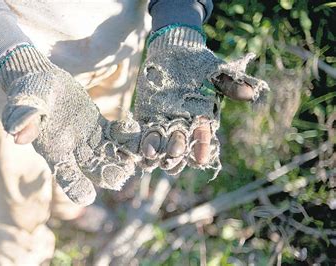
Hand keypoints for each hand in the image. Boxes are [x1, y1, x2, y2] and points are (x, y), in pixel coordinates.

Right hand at [0, 45, 140, 204]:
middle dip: (109, 174)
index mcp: (54, 151)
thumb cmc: (27, 93)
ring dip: (125, 158)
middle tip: (123, 174)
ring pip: (110, 155)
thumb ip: (24, 118)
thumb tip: (17, 135)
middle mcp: (73, 151)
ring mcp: (89, 140)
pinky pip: (118, 135)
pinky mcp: (100, 126)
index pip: (65, 176)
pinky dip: (129, 136)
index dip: (75, 187)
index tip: (87, 197)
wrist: (39, 79)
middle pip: (94, 170)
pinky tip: (139, 131)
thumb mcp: (23, 103)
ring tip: (139, 156)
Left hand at [134, 26, 268, 174]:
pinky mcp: (148, 115)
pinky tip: (139, 149)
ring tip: (151, 155)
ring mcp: (164, 120)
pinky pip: (145, 131)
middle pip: (180, 143)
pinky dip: (142, 140)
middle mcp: (183, 123)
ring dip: (157, 150)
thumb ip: (230, 85)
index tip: (200, 159)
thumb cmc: (199, 62)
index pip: (202, 137)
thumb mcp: (216, 72)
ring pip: (162, 142)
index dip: (201, 148)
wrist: (175, 50)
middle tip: (173, 155)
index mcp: (201, 118)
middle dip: (177, 150)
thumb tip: (251, 93)